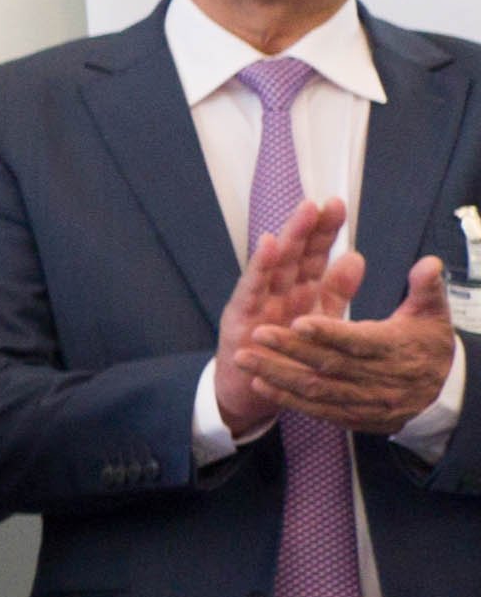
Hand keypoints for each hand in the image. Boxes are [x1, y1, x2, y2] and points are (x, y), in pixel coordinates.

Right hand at [211, 197, 362, 437]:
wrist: (252, 394)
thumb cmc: (283, 357)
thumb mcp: (317, 321)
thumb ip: (335, 291)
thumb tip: (355, 257)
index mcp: (299, 292)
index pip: (312, 255)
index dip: (324, 232)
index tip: (338, 206)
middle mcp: (277, 292)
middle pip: (294, 253)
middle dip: (309, 227)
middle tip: (324, 202)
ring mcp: (258, 302)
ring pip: (276, 264)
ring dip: (290, 236)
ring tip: (304, 212)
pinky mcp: (241, 317)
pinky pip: (252, 288)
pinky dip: (260, 265)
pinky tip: (268, 244)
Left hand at [249, 252, 458, 435]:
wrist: (443, 393)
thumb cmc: (429, 344)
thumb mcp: (434, 314)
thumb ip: (427, 288)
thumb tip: (429, 262)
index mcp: (396, 348)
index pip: (359, 342)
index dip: (329, 333)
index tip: (298, 321)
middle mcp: (380, 379)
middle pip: (330, 365)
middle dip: (291, 350)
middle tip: (256, 333)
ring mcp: (366, 402)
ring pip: (318, 391)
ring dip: (278, 376)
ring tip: (244, 359)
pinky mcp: (356, 418)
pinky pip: (319, 411)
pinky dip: (290, 399)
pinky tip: (261, 385)